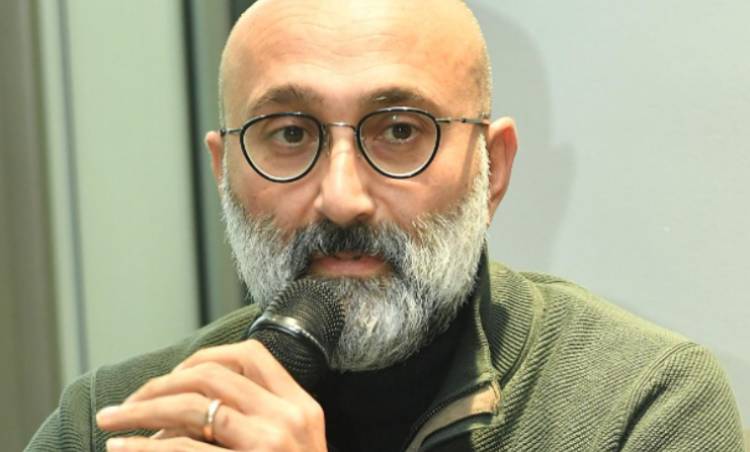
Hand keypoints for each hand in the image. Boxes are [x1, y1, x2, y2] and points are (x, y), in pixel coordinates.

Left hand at [96, 340, 327, 450]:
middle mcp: (288, 418)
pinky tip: (120, 448)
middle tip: (128, 403)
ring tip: (111, 419)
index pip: (253, 357)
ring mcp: (270, 444)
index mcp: (301, 407)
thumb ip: (258, 421)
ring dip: (142, 409)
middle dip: (160, 384)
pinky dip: (143, 448)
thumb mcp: (292, 447)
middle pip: (212, 377)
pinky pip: (183, 449)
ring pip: (192, 405)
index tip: (175, 375)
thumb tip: (188, 400)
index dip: (206, 357)